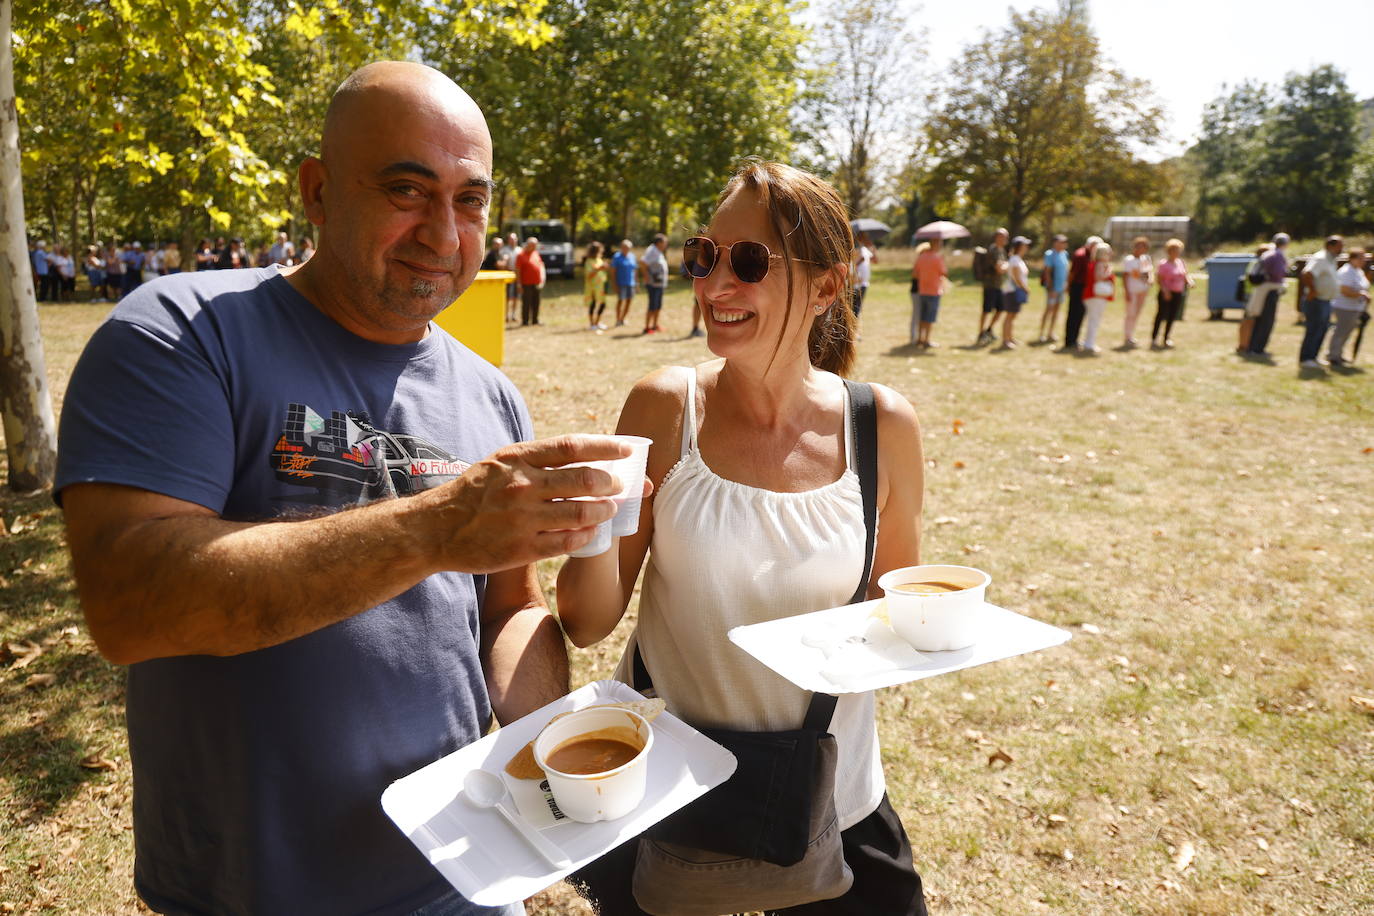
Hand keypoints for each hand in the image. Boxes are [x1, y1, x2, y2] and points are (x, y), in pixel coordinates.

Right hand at [421, 435, 632, 572]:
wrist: (437, 529)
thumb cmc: (476, 492)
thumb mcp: (500, 464)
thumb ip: (537, 460)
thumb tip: (583, 457)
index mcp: (518, 459)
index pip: (572, 447)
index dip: (606, 448)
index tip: (629, 450)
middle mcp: (522, 486)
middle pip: (583, 480)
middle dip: (611, 483)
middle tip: (620, 486)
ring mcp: (522, 519)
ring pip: (580, 513)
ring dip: (603, 511)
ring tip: (610, 510)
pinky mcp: (520, 549)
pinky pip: (566, 543)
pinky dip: (585, 536)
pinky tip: (590, 533)